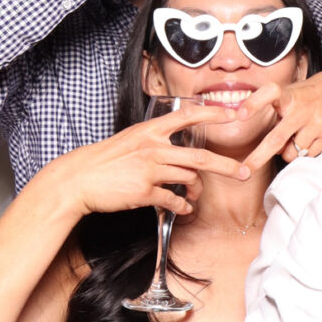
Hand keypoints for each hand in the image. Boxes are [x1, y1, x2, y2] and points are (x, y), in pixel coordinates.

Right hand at [43, 104, 247, 217]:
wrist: (77, 179)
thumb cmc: (105, 159)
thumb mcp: (131, 138)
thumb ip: (156, 139)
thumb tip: (180, 148)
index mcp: (150, 130)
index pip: (188, 116)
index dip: (213, 114)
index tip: (234, 113)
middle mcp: (153, 148)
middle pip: (200, 157)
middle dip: (226, 166)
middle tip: (243, 172)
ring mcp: (149, 170)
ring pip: (188, 179)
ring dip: (197, 190)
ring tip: (196, 195)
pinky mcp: (143, 192)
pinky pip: (173, 200)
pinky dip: (182, 205)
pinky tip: (184, 208)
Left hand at [240, 58, 321, 168]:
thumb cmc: (315, 92)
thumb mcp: (295, 91)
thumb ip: (279, 111)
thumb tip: (266, 141)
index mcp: (291, 95)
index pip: (270, 94)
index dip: (254, 104)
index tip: (240, 115)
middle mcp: (302, 109)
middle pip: (276, 138)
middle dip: (258, 157)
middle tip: (244, 171)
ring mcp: (317, 124)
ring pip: (291, 153)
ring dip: (287, 152)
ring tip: (295, 138)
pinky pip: (308, 155)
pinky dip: (304, 152)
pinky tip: (310, 138)